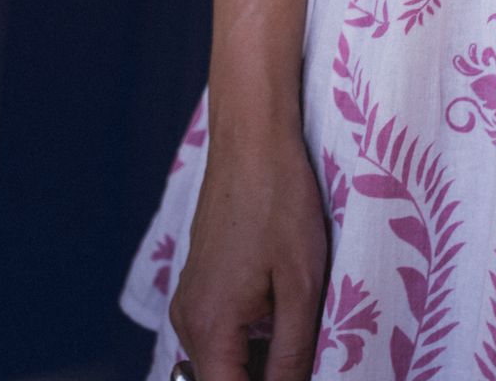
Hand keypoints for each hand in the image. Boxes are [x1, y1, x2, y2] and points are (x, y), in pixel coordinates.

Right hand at [168, 129, 328, 380]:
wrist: (251, 138)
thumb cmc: (279, 201)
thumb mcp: (301, 284)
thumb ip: (292, 352)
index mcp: (209, 328)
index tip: (299, 372)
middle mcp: (188, 321)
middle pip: (224, 380)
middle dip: (266, 373)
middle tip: (308, 351)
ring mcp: (189, 301)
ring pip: (223, 358)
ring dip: (261, 357)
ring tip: (299, 324)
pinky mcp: (197, 283)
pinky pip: (221, 330)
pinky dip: (251, 333)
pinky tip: (283, 304)